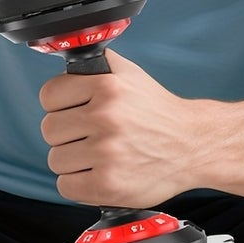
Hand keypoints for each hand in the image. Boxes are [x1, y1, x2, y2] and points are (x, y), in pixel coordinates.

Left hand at [38, 49, 203, 208]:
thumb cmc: (159, 113)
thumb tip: (66, 56)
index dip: (60, 106)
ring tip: (99, 156)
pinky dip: (80, 185)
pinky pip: (67, 186)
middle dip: (67, 135)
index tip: (75, 112)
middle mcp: (106, 118)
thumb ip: (97, 63)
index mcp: (108, 87)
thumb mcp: (130, 74)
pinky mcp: (109, 185)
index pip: (49, 96)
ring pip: (56, 160)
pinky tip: (100, 174)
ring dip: (73, 162)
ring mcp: (107, 153)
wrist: (193, 146)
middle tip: (90, 137)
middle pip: (50, 130)